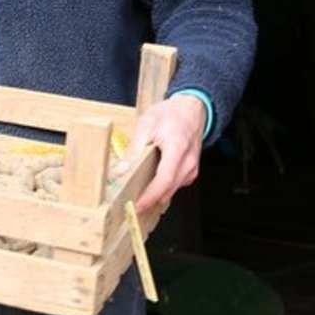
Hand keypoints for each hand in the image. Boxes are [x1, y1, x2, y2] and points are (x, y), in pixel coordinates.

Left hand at [126, 93, 207, 215]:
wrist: (191, 109)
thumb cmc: (171, 114)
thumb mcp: (146, 124)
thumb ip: (134, 148)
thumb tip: (122, 169)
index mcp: (177, 148)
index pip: (164, 180)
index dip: (150, 196)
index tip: (137, 205)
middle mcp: (188, 162)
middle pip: (168, 190)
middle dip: (150, 200)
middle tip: (131, 204)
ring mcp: (192, 168)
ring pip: (172, 190)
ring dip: (156, 194)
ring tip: (139, 191)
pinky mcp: (191, 171)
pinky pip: (176, 185)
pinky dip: (164, 187)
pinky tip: (153, 181)